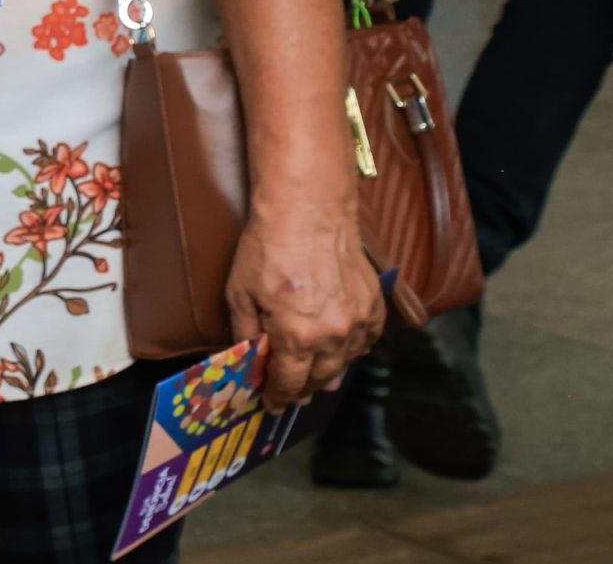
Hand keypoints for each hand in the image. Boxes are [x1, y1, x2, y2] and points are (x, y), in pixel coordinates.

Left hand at [226, 193, 383, 409]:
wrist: (308, 209)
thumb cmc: (268, 247)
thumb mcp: (240, 292)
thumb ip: (246, 332)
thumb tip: (249, 358)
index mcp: (297, 337)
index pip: (289, 383)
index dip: (279, 397)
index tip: (273, 403)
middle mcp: (332, 335)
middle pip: (319, 378)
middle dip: (303, 389)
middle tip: (293, 394)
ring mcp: (357, 320)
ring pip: (345, 362)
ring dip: (330, 372)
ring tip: (319, 380)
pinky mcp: (373, 304)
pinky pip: (366, 340)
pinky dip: (353, 349)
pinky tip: (343, 348)